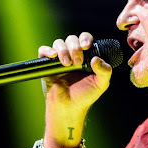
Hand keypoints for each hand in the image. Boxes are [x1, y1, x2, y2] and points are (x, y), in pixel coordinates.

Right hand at [38, 32, 112, 147]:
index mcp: (86, 56)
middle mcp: (72, 55)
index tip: (87, 46)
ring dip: (63, 50)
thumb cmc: (85, 96)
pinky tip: (53, 56)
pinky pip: (43, 51)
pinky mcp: (47, 65)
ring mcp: (59, 59)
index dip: (86, 38)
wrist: (69, 108)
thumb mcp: (101, 84)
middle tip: (78, 62)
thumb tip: (96, 58)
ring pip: (58, 43)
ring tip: (67, 64)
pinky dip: (47, 50)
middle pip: (71, 39)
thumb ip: (104, 71)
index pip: (85, 39)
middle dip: (75, 47)